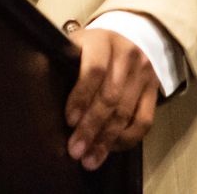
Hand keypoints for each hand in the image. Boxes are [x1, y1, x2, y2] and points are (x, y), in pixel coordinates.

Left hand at [64, 28, 159, 170]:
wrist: (127, 37)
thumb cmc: (90, 48)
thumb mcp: (76, 46)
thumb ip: (64, 64)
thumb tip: (42, 98)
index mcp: (102, 41)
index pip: (94, 70)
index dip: (81, 97)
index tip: (69, 120)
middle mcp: (127, 55)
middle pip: (110, 96)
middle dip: (91, 127)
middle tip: (75, 150)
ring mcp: (144, 73)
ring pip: (126, 113)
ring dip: (106, 140)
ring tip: (90, 159)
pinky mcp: (154, 90)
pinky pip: (144, 121)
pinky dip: (127, 139)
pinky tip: (110, 149)